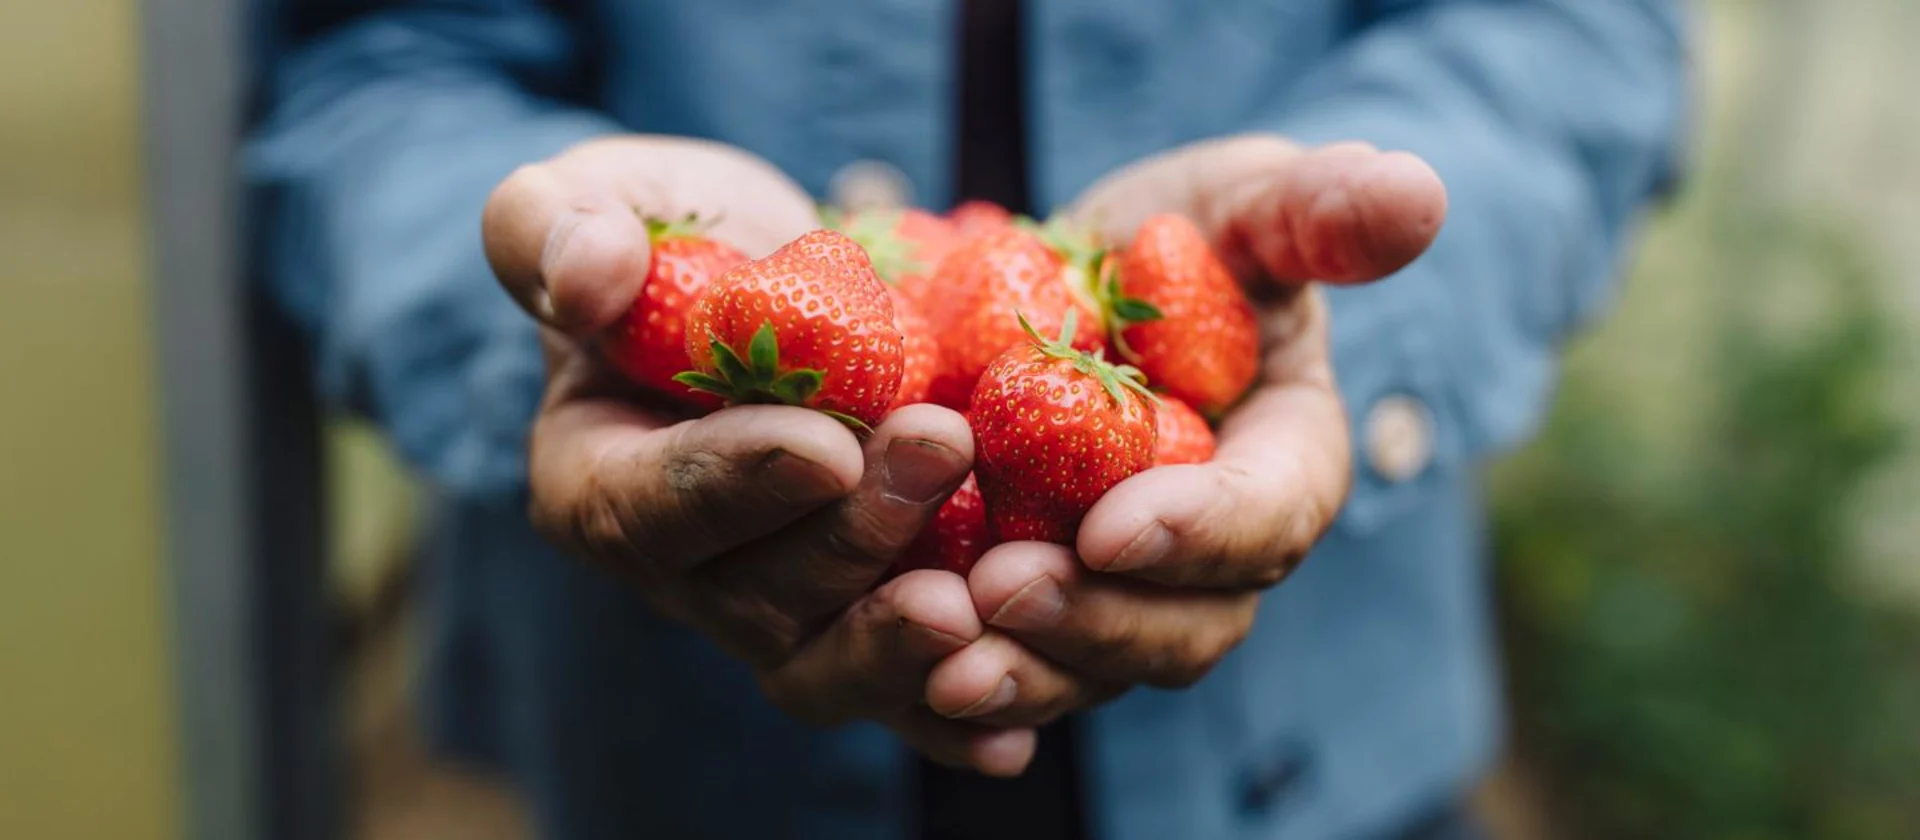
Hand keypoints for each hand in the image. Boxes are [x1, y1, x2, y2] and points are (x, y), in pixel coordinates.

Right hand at [485, 136, 1037, 774]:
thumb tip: (589, 278)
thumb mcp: (596, 197)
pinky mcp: (858, 621)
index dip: (735, 485)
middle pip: (755, 597)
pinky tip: (1012, 730)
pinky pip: (899, 696)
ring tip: (978, 603)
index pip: (648, 507)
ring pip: (825, 666)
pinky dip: (951, 717)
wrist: (767, 287)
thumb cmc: (668, 239)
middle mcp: (682, 574)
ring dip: (900, 644)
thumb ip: (559, 225)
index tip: (826, 445)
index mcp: (596, 481)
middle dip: (853, 535)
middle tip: (944, 446)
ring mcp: (774, 612)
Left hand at [920, 136, 1447, 726]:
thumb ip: (1319, 209)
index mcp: (1286, 461)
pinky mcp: (1048, 610)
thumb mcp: (1245, 202)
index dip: (1200, 532)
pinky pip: (1021, 670)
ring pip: (1098, 668)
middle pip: (1185, 625)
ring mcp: (1130, 596)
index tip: (1111, 527)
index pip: (1269, 515)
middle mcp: (1217, 556)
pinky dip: (975, 691)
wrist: (1071, 292)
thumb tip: (1414, 196)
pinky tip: (913, 682)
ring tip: (944, 660)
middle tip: (1002, 588)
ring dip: (1027, 672)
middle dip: (1098, 620)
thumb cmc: (1180, 238)